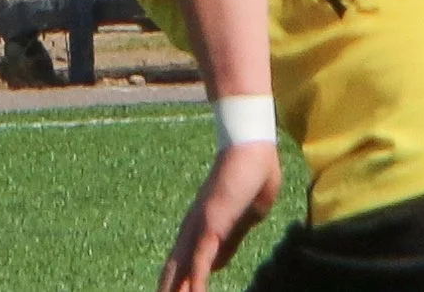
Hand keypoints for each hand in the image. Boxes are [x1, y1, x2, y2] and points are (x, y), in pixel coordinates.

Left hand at [158, 142, 282, 291]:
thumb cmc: (254, 175)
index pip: (187, 264)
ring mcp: (200, 227)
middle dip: (169, 290)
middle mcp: (195, 229)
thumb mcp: (247, 218)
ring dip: (175, 291)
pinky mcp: (210, 226)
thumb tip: (218, 266)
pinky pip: (200, 262)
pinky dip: (195, 283)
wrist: (253, 146)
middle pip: (175, 270)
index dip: (181, 284)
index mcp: (204, 227)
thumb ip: (232, 241)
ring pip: (181, 270)